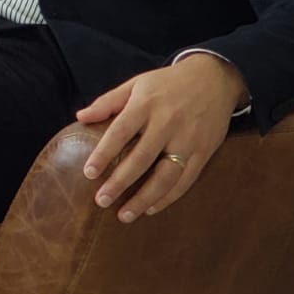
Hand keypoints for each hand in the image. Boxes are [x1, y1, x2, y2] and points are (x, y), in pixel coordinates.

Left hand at [76, 54, 246, 222]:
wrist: (213, 79)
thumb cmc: (167, 83)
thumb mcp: (136, 84)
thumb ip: (108, 101)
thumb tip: (80, 117)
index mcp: (146, 104)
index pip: (120, 132)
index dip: (103, 154)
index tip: (89, 173)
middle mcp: (167, 123)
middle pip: (141, 159)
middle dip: (120, 182)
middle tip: (101, 200)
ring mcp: (188, 140)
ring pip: (165, 176)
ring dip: (144, 198)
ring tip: (124, 215)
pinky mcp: (204, 152)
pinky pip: (185, 180)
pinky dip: (168, 197)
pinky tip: (151, 208)